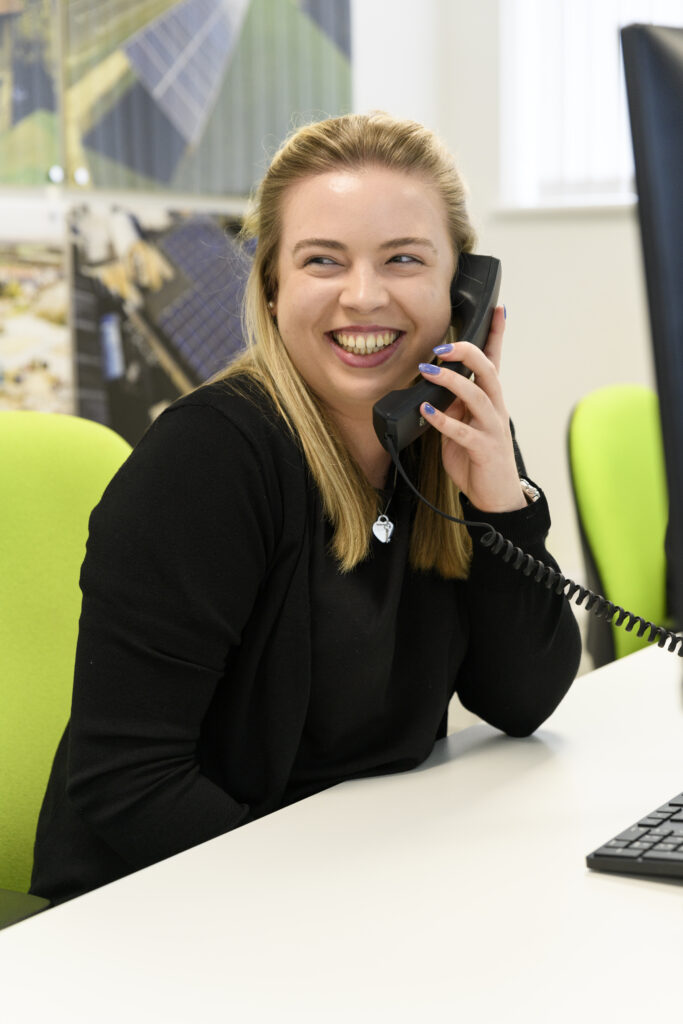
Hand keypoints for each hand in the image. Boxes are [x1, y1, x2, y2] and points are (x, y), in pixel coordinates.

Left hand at [418, 306, 525, 512]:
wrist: (495, 498)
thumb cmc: (478, 461)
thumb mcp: (461, 428)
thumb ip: (452, 408)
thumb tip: (434, 391)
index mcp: (490, 401)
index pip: (495, 361)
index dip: (498, 334)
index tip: (498, 308)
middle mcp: (495, 410)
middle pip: (489, 371)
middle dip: (467, 353)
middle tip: (443, 345)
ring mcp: (492, 429)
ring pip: (478, 396)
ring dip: (452, 381)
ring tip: (428, 371)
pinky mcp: (484, 450)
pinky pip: (463, 431)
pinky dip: (443, 420)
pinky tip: (427, 412)